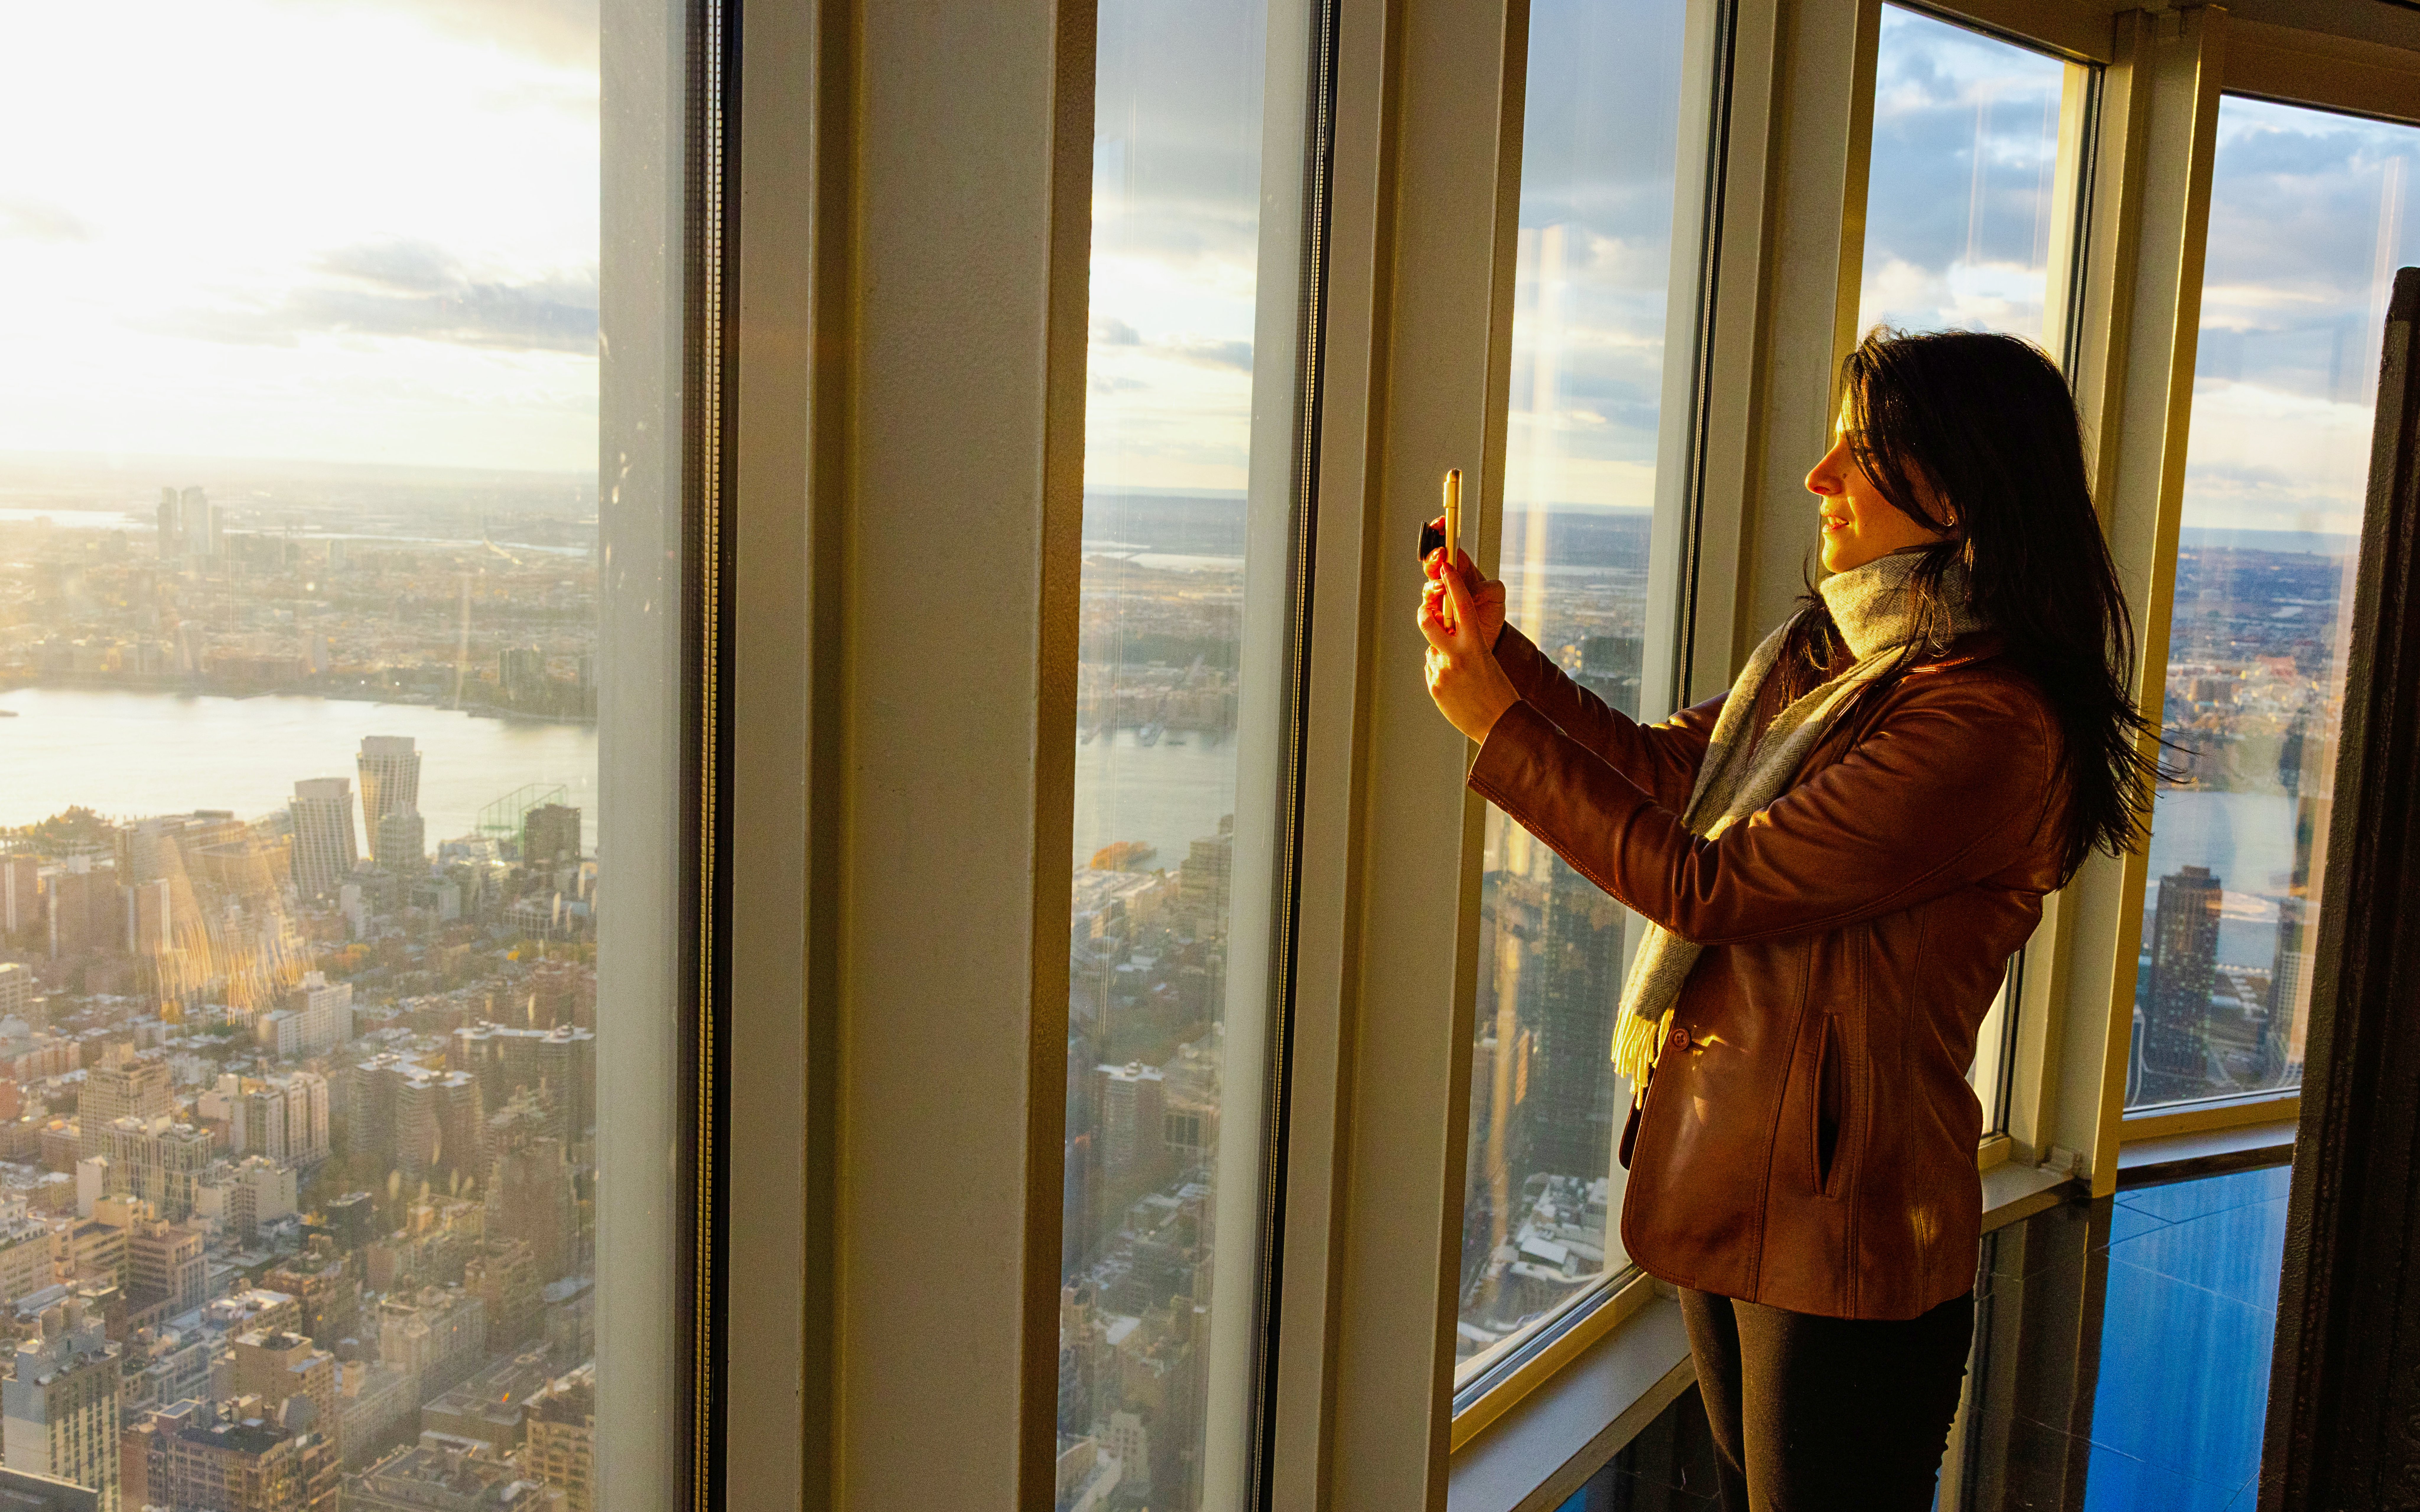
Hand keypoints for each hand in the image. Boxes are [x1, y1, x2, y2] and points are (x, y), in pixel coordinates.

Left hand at [1418, 548, 1519, 742]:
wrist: (1500, 724)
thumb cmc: (1498, 691)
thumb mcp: (1487, 660)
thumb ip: (1466, 645)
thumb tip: (1446, 638)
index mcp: (1476, 644)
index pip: (1462, 606)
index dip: (1454, 583)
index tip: (1446, 567)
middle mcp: (1456, 655)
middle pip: (1427, 623)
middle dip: (1425, 614)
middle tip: (1427, 613)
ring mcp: (1442, 672)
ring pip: (1432, 651)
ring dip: (1442, 655)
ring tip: (1462, 675)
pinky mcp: (1434, 687)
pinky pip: (1432, 671)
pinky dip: (1441, 674)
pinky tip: (1458, 687)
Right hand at [1422, 539, 1506, 650]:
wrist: (1489, 634)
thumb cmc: (1491, 609)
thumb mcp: (1498, 595)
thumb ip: (1491, 588)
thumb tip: (1475, 592)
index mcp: (1461, 567)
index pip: (1448, 545)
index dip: (1442, 532)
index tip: (1441, 524)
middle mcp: (1447, 580)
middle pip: (1432, 563)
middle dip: (1433, 556)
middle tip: (1440, 555)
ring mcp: (1439, 597)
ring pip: (1428, 586)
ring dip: (1432, 584)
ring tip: (1442, 587)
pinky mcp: (1435, 616)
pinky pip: (1427, 610)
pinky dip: (1430, 609)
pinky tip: (1437, 610)